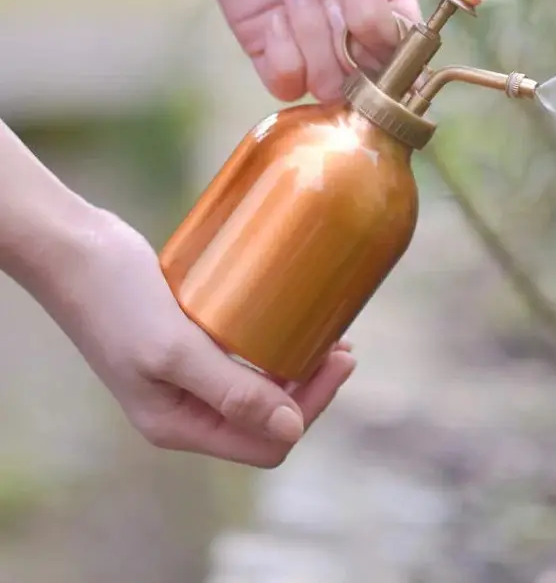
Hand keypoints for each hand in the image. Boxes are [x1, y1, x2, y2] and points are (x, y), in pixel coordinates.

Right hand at [44, 211, 355, 466]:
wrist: (75, 251)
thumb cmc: (116, 298)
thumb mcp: (174, 351)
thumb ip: (231, 393)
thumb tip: (291, 430)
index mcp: (178, 424)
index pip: (264, 442)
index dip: (310, 408)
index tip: (339, 361)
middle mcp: (185, 408)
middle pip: (266, 418)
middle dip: (311, 388)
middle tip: (343, 347)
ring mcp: (187, 376)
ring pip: (257, 386)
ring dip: (296, 367)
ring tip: (329, 334)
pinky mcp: (189, 343)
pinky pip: (242, 356)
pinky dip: (271, 345)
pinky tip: (290, 319)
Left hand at [181, 0, 485, 102]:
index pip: (409, 53)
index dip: (392, 36)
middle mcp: (352, 26)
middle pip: (374, 78)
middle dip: (356, 31)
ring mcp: (310, 41)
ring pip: (330, 85)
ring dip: (313, 36)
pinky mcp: (269, 47)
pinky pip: (287, 86)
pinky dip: (284, 55)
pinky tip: (274, 10)